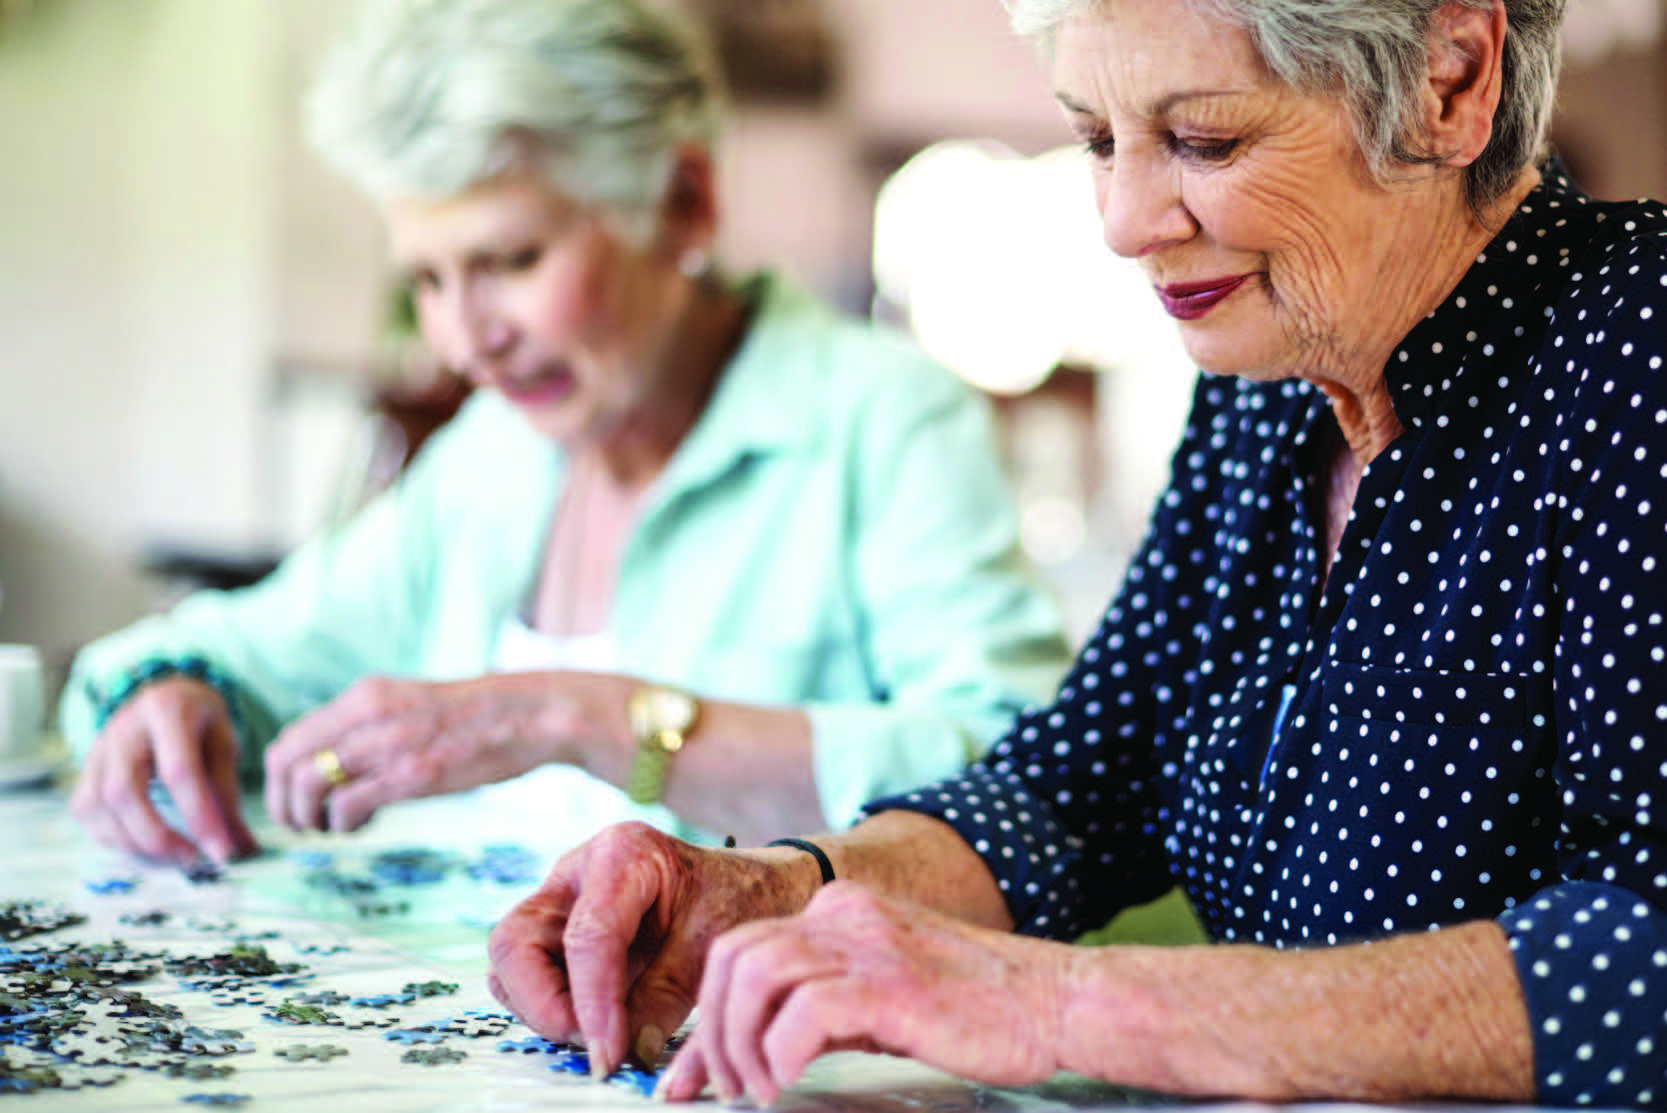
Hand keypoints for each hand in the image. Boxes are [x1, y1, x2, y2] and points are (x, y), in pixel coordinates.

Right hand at [69, 676, 258, 864]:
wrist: (165, 694)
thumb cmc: (200, 722)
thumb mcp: (224, 744)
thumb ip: (228, 794)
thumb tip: (242, 850)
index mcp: (168, 711)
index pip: (178, 771)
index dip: (199, 816)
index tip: (222, 851)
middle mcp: (124, 729)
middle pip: (124, 792)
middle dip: (157, 837)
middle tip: (192, 859)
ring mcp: (97, 749)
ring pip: (97, 807)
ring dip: (134, 845)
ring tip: (174, 858)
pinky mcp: (85, 770)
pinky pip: (86, 812)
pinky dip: (114, 839)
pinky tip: (146, 848)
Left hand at [262, 671, 616, 832]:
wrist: (533, 713)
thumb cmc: (476, 717)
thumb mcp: (411, 706)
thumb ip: (371, 726)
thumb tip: (335, 763)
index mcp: (366, 696)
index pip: (290, 739)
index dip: (280, 780)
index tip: (295, 804)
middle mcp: (368, 713)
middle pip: (287, 762)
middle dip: (284, 803)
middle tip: (303, 825)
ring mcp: (390, 743)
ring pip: (309, 783)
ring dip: (309, 818)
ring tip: (332, 829)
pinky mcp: (414, 773)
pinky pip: (348, 805)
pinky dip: (341, 824)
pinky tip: (361, 827)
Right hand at [486, 822, 809, 1080]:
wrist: (753, 887)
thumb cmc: (736, 899)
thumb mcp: (714, 945)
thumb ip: (667, 997)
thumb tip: (629, 1052)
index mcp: (623, 854)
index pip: (587, 936)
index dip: (592, 1003)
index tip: (608, 1055)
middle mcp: (578, 873)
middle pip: (516, 941)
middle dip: (542, 1003)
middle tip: (590, 1044)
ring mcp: (563, 901)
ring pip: (514, 962)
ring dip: (543, 1008)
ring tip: (600, 1036)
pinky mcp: (560, 932)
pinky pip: (531, 975)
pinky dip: (551, 1006)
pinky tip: (596, 1025)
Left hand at [661, 883, 1066, 1105]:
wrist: (1056, 1002)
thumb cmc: (976, 1009)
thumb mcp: (883, 995)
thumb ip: (822, 1006)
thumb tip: (758, 1050)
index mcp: (840, 911)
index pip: (740, 949)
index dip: (703, 1016)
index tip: (689, 1075)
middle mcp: (845, 916)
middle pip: (733, 956)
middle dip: (710, 1032)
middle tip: (722, 1089)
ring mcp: (868, 945)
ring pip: (755, 976)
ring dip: (737, 1044)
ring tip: (756, 1091)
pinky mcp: (891, 985)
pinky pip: (803, 1012)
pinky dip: (779, 1055)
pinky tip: (786, 1085)